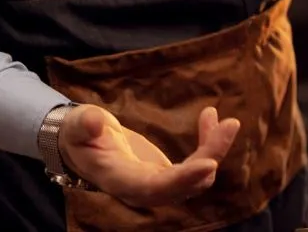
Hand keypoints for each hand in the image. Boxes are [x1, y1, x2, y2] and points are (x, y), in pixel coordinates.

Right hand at [58, 103, 239, 206]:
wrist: (82, 144)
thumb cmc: (78, 133)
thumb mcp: (77, 124)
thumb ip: (84, 124)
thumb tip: (95, 123)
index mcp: (118, 180)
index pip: (153, 188)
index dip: (182, 180)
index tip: (209, 164)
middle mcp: (141, 189)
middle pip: (182, 185)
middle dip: (209, 158)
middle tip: (230, 126)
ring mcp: (157, 184)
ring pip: (194, 178)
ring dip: (214, 150)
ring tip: (228, 121)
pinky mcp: (167, 175)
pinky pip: (195, 166)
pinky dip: (207, 144)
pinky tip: (210, 118)